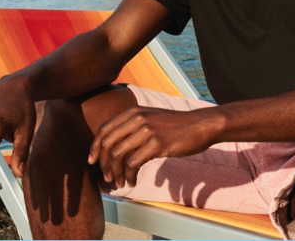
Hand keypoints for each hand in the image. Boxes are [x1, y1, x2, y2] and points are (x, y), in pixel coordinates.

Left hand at [88, 106, 221, 188]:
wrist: (201, 125)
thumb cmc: (177, 126)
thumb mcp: (152, 119)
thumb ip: (134, 127)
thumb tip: (115, 147)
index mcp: (134, 112)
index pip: (104, 129)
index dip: (95, 147)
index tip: (92, 162)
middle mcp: (137, 118)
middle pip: (107, 143)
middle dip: (103, 164)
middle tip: (107, 177)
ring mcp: (147, 130)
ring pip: (117, 155)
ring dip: (116, 173)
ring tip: (119, 182)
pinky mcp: (157, 143)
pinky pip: (134, 163)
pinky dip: (129, 176)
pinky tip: (133, 181)